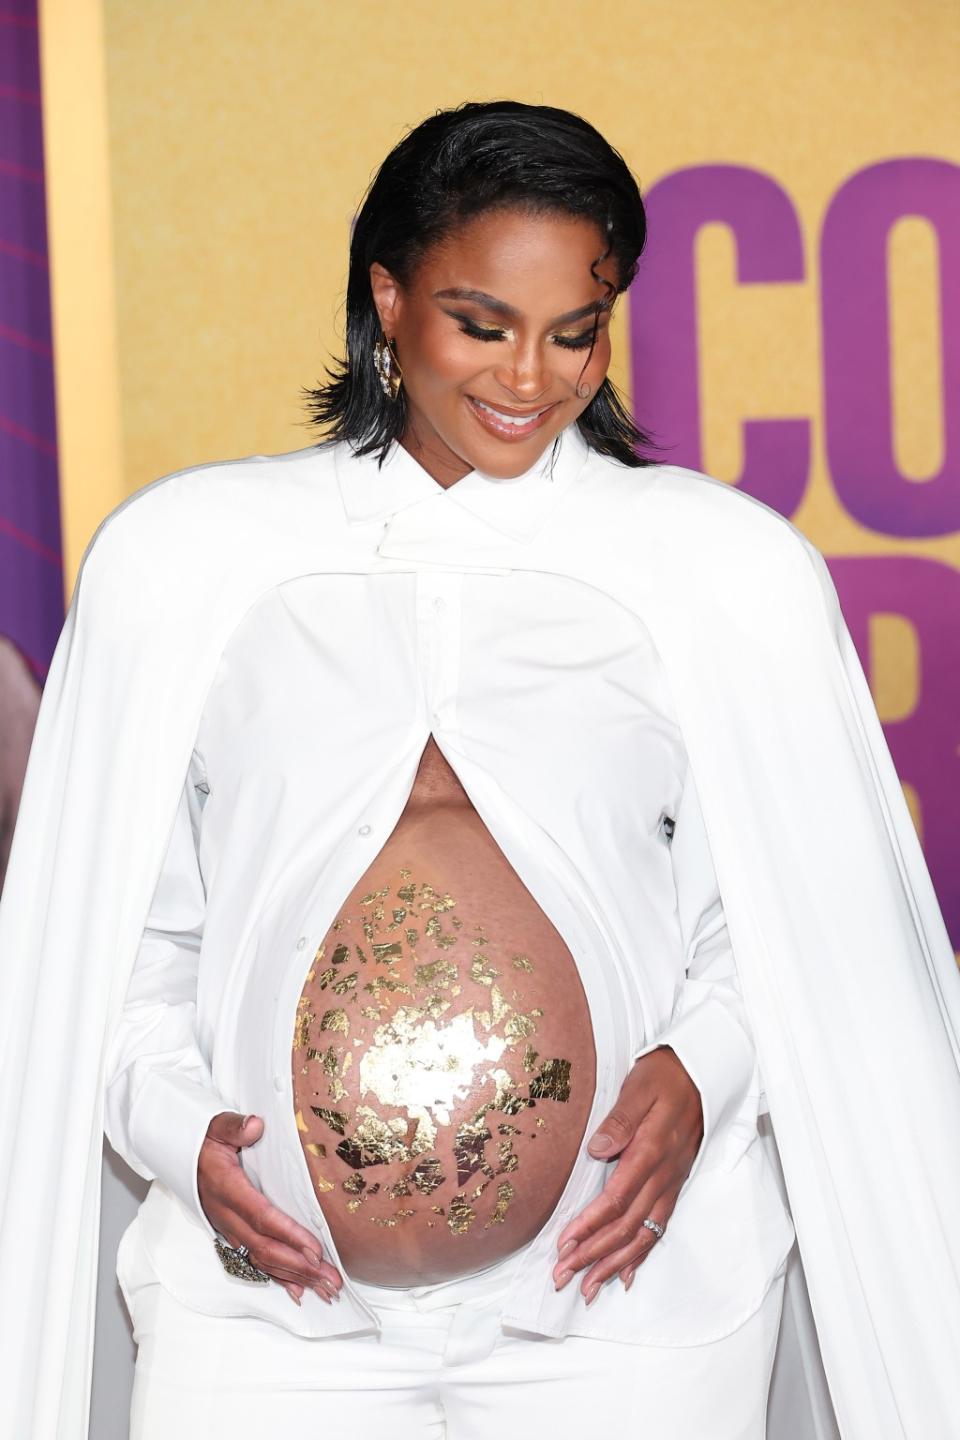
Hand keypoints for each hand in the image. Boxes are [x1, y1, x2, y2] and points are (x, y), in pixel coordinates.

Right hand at [198, 1111, 342, 1306]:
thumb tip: (255, 1125)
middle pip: (266, 1247)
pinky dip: (278, 1278)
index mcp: (227, 1189)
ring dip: (295, 1277)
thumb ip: (234, 1127)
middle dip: (300, 1266)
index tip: (316, 1250)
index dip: (289, 1235)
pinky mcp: (233, 1234)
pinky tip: (298, 1291)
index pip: (262, 1216)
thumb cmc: (204, 1140)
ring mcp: (229, 1228)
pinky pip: (256, 1261)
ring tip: (325, 1289)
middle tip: (331, 1280)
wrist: (179, 1155)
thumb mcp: (216, 1126)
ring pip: (264, 1259)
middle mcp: (227, 1215)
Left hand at [552, 1046, 702, 1304]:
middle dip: (594, 1255)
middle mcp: (663, 1175)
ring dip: (614, 1263)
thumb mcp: (639, 1088)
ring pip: (643, 1235)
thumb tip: (596, 1150)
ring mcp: (671, 1183)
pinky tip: (626, 1274)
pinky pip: (658, 1228)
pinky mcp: (674, 1185)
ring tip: (589, 1286)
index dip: (590, 1226)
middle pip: (627, 1227)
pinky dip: (641, 1254)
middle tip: (563, 1275)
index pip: (616, 1200)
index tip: (565, 1244)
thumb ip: (619, 1120)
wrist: (701, 1073)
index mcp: (650, 1152)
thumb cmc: (664, 1077)